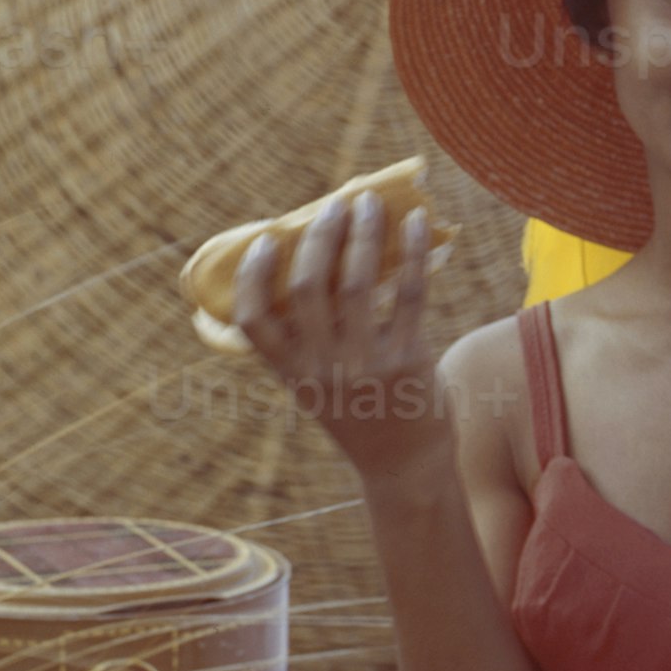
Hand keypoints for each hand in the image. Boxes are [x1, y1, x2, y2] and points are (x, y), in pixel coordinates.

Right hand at [232, 186, 444, 482]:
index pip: (254, 322)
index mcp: (293, 375)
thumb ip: (305, 340)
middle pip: (307, 288)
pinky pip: (408, 294)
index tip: (267, 239)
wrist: (405, 466)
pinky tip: (417, 224)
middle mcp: (324, 371)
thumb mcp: (317, 386)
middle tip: (334, 206)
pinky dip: (414, 253)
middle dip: (319, 237)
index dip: (254, 276)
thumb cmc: (360, 414)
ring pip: (356, 283)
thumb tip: (309, 261)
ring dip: (363, 233)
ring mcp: (367, 367)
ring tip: (370, 203)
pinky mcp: (410, 360)